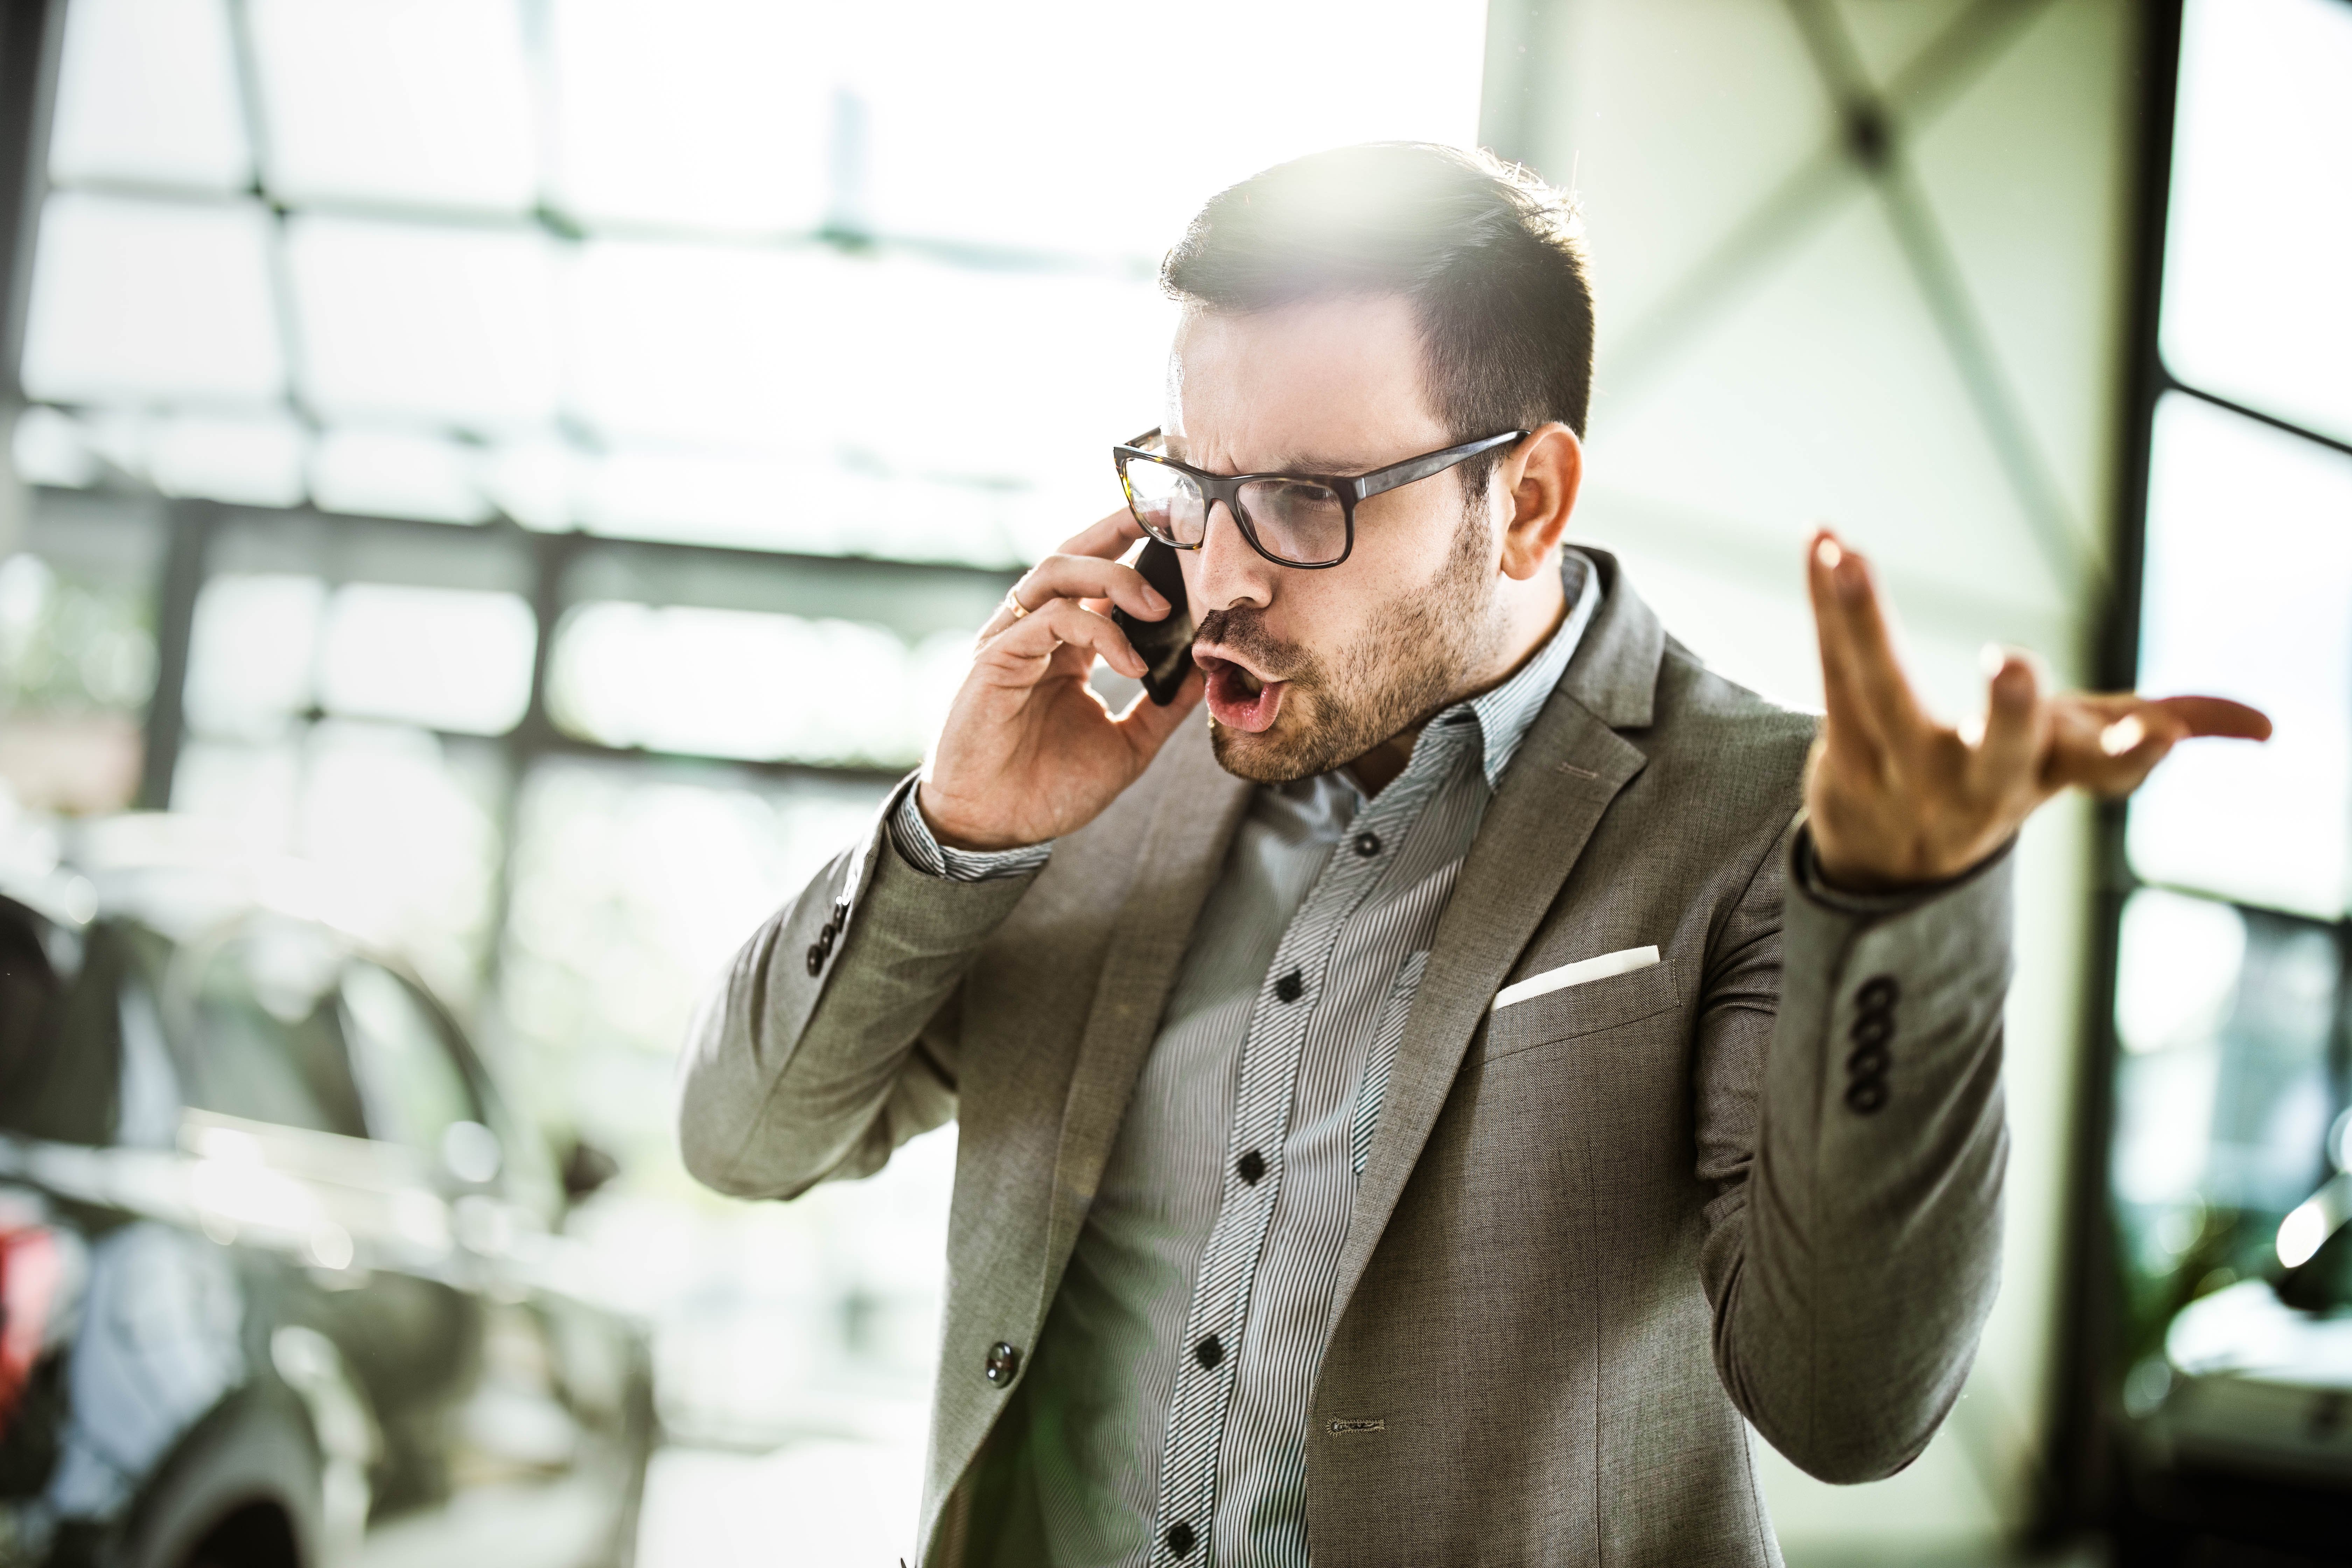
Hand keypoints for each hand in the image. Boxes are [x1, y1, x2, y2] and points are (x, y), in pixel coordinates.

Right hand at [918, 509, 1204, 850]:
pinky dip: (1098, 631)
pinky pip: (1049, 619)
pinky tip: (1131, 661)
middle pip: (1073, 554)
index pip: (1098, 578)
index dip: (1133, 547)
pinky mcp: (995, 658)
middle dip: (1117, 527)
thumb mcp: (1128, 744)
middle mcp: (1036, 632)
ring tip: (1159, 605)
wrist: (996, 829)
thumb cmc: (1050, 789)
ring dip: (1113, 577)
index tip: (1178, 531)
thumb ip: (1163, 707)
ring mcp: (1012, 640)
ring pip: (1056, 572)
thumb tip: (1207, 671)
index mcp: (1066, 646)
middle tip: (1167, 519)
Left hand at [1803, 528, 2270, 892]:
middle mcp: (1976, 783)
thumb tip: (2267, 727)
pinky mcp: (1840, 744)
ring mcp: (1901, 768)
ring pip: (1881, 693)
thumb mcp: (2079, 764)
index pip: (2104, 774)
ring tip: (1849, 559)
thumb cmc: (1999, 784)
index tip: (2162, 736)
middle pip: (1994, 753)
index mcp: (2047, 775)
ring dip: (1865, 623)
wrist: (1888, 861)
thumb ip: (2155, 732)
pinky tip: (1822, 539)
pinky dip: (1825, 600)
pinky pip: (1830, 663)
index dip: (2135, 757)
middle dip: (2011, 713)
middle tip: (2014, 664)